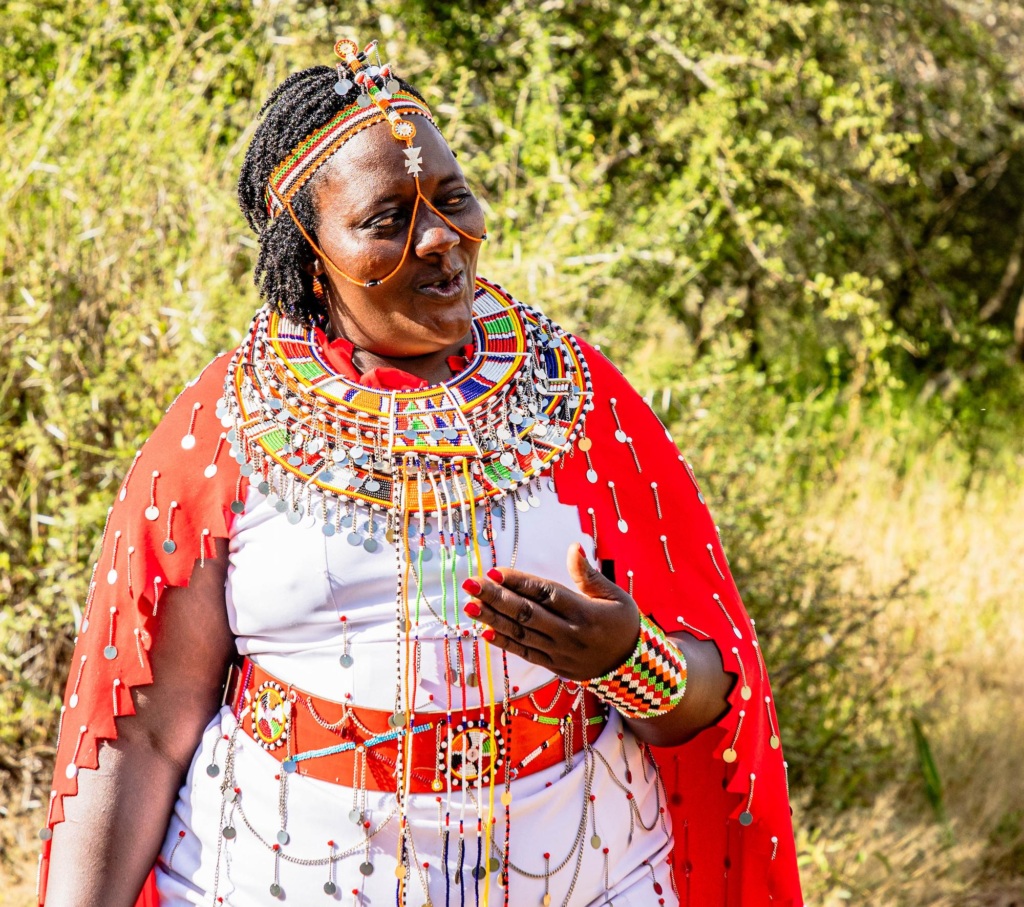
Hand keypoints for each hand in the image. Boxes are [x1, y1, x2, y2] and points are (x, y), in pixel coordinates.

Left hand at [462, 543, 640, 681]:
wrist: (635, 668)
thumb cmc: (623, 624)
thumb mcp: (615, 596)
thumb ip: (588, 574)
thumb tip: (573, 546)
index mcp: (585, 612)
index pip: (545, 593)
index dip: (518, 582)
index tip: (493, 571)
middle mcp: (569, 634)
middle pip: (526, 613)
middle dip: (495, 598)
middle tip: (469, 585)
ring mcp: (560, 653)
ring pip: (521, 634)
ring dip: (492, 619)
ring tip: (469, 605)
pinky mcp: (554, 667)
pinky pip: (525, 654)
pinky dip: (504, 643)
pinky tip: (484, 631)